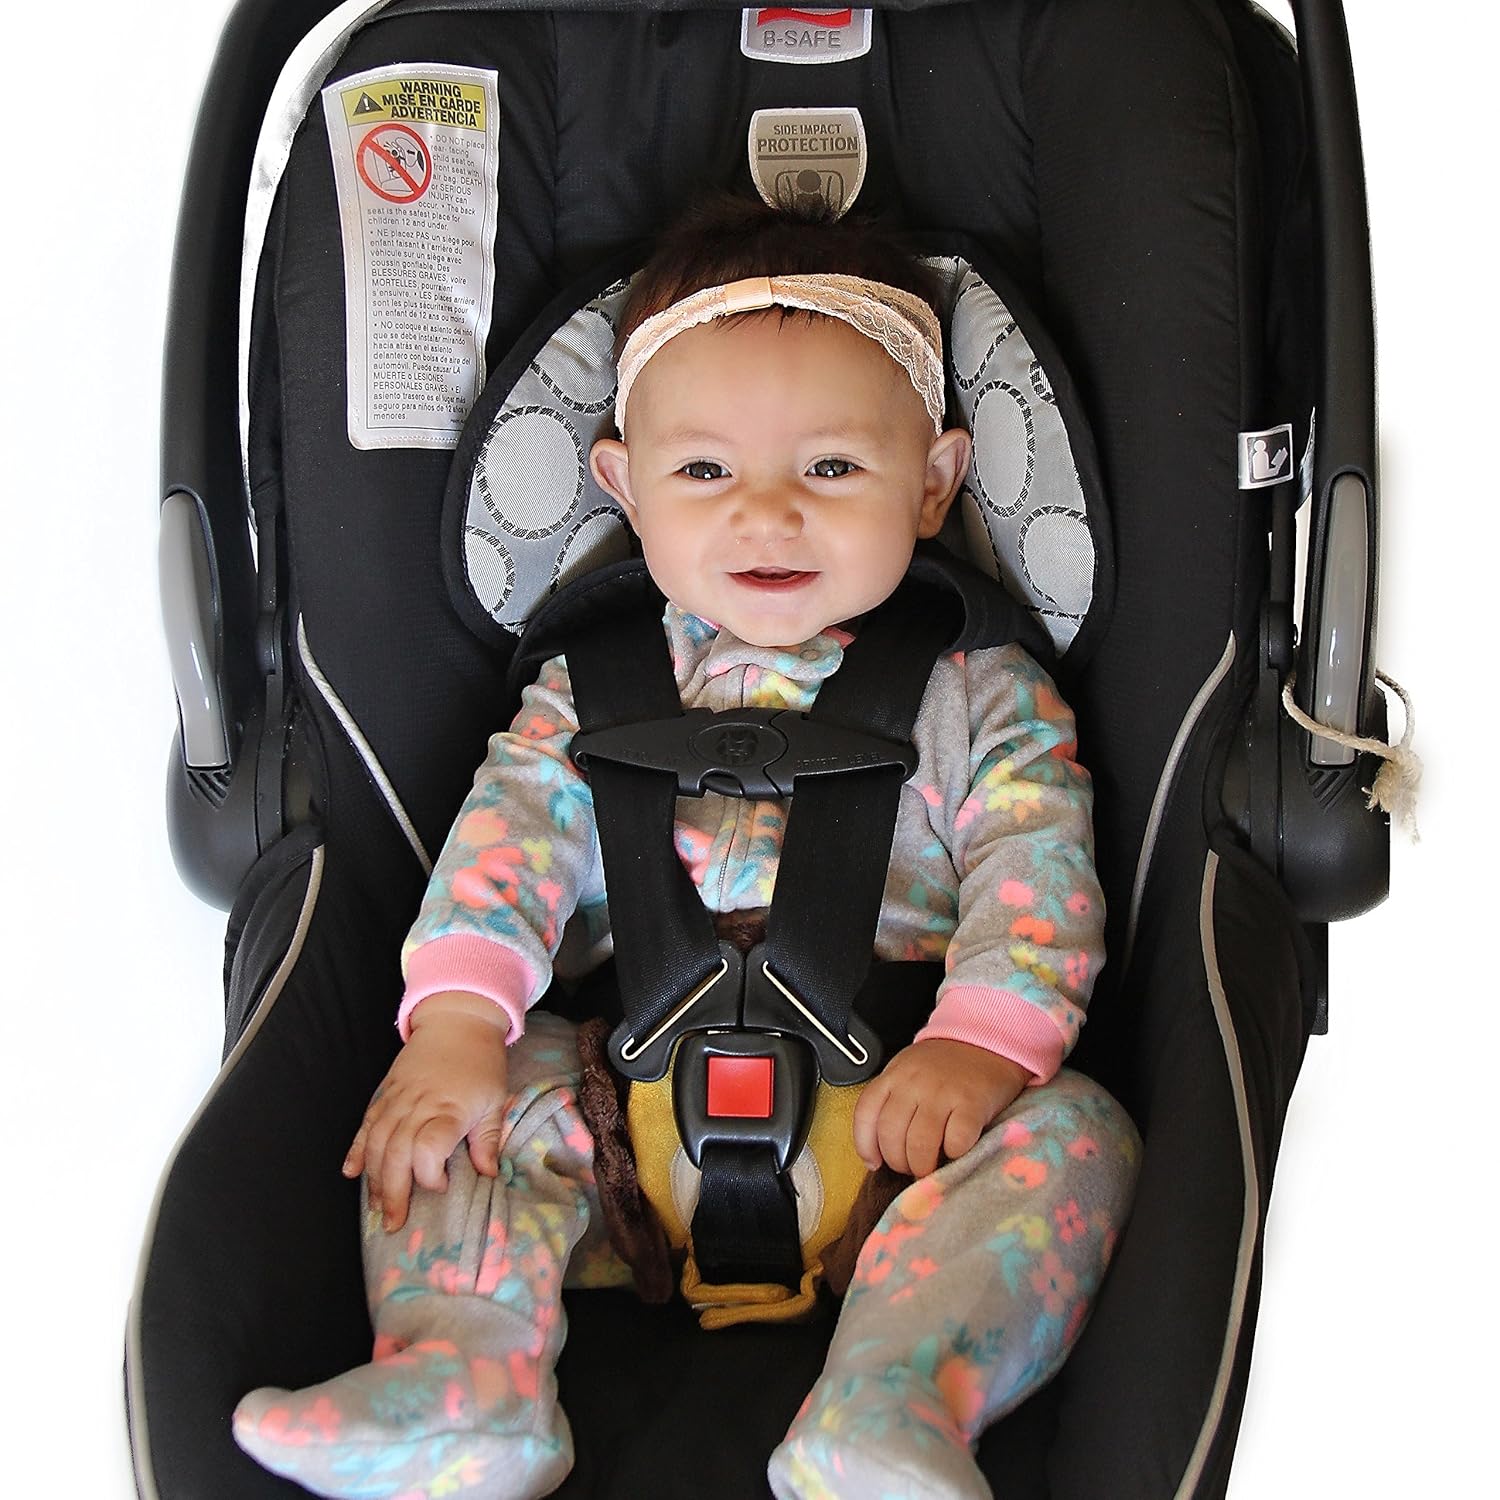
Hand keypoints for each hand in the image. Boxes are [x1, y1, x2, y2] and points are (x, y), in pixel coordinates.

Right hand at [344, 991, 511, 1231]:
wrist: (458, 1021)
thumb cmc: (481, 1063)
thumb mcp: (494, 1100)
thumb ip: (487, 1139)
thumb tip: (488, 1176)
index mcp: (448, 1108)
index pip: (428, 1148)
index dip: (429, 1175)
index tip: (442, 1188)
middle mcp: (417, 1105)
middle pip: (395, 1152)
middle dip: (393, 1191)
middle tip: (395, 1221)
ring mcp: (397, 1098)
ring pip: (375, 1142)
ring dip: (373, 1177)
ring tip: (376, 1207)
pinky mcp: (385, 1092)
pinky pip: (366, 1123)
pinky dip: (357, 1149)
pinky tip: (351, 1172)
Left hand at [852, 1038, 1030, 1176]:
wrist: (986, 1041)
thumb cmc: (946, 1064)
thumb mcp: (908, 1071)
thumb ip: (892, 1101)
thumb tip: (877, 1152)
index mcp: (894, 1075)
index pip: (865, 1114)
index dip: (865, 1146)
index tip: (875, 1162)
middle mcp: (914, 1083)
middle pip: (891, 1135)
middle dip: (898, 1162)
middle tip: (911, 1167)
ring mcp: (943, 1093)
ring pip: (919, 1145)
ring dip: (923, 1166)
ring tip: (931, 1166)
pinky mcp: (972, 1105)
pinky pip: (955, 1143)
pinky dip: (954, 1155)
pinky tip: (956, 1150)